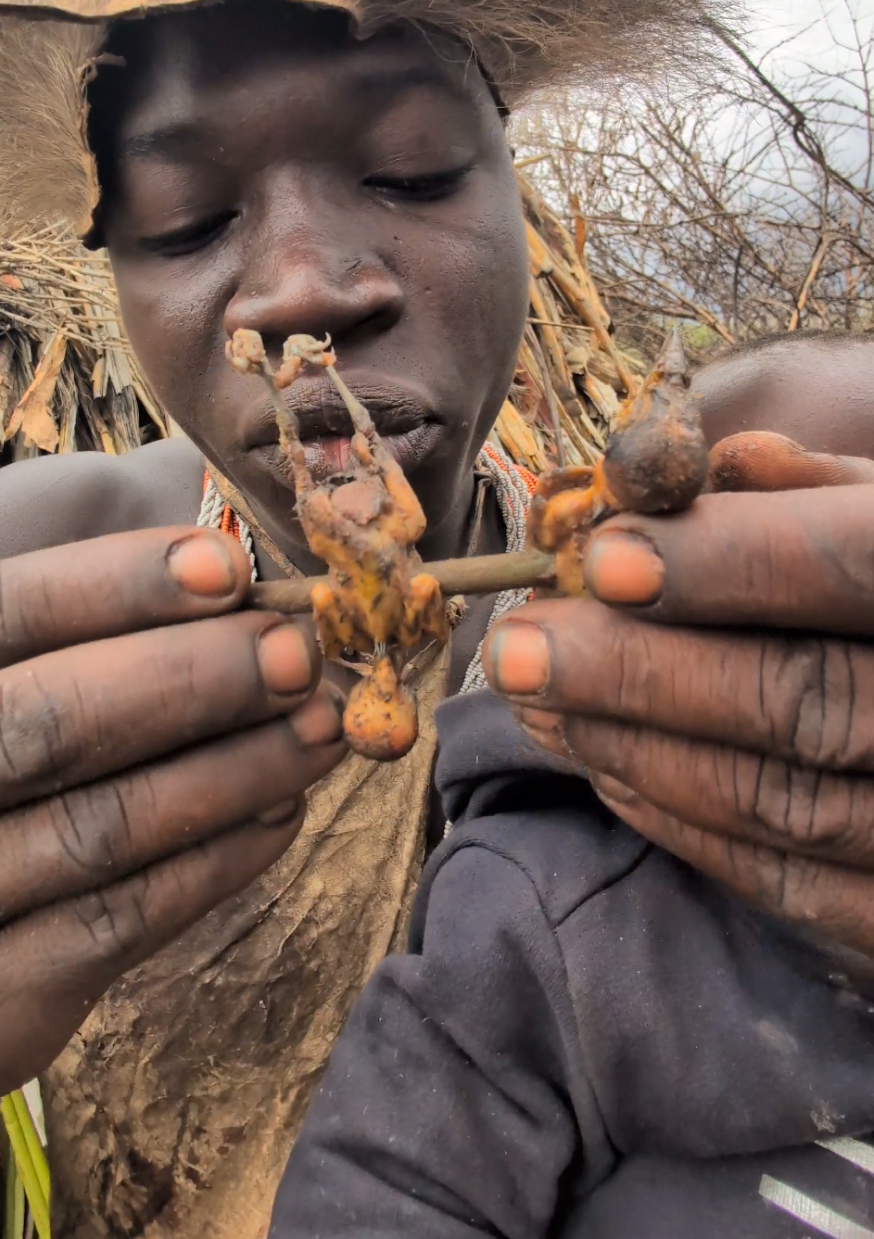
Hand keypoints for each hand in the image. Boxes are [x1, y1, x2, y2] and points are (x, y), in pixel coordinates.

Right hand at [0, 527, 345, 1103]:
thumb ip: (72, 651)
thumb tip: (234, 588)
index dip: (113, 583)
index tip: (228, 566)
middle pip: (37, 719)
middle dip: (188, 677)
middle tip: (296, 656)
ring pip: (96, 828)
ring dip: (231, 771)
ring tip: (320, 732)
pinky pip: (123, 922)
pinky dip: (219, 861)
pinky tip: (282, 814)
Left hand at [483, 439, 873, 962]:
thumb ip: (824, 491)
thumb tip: (709, 468)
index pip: (855, 564)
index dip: (724, 563)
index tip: (600, 558)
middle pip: (803, 700)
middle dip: (639, 674)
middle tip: (515, 649)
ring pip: (784, 800)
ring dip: (636, 749)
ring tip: (535, 703)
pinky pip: (794, 886)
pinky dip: (684, 825)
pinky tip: (606, 772)